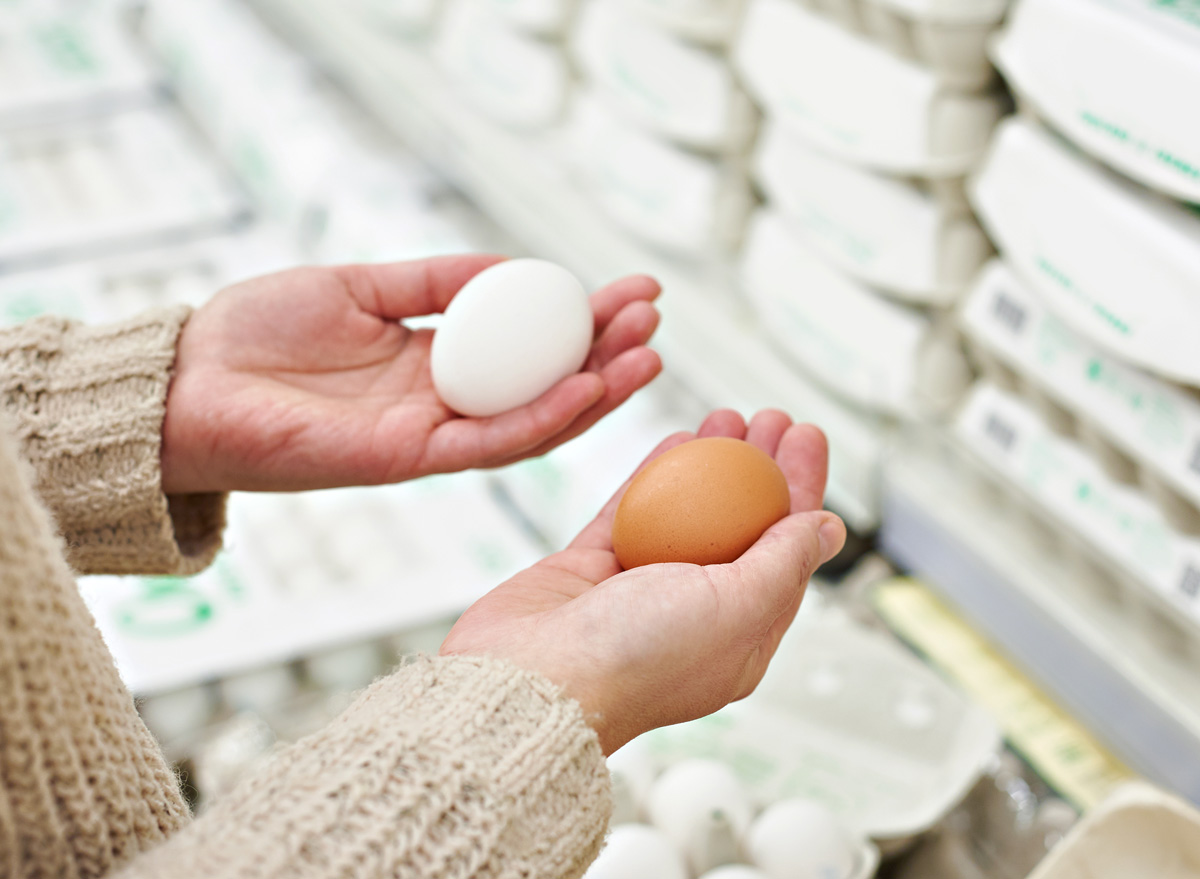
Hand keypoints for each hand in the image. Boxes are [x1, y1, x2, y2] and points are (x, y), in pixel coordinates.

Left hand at [161, 255, 661, 493]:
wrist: (186, 382)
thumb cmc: (259, 333)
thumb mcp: (361, 286)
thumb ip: (435, 283)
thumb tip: (514, 269)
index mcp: (435, 366)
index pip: (530, 349)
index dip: (586, 321)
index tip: (634, 288)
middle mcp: (443, 407)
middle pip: (545, 388)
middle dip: (606, 354)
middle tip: (654, 317)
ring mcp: (428, 437)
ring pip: (533, 423)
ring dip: (594, 391)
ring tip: (646, 352)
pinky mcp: (405, 459)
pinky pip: (488, 443)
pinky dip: (542, 418)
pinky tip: (588, 386)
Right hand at [440, 409, 845, 753]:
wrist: (529, 679)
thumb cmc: (636, 657)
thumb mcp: (735, 609)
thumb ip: (783, 563)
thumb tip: (828, 528)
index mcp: (739, 639)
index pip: (786, 554)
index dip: (801, 490)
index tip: (806, 435)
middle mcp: (693, 617)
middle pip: (740, 528)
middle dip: (759, 467)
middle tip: (769, 416)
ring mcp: (638, 594)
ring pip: (686, 514)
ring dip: (710, 462)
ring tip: (726, 415)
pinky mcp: (590, 573)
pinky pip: (630, 511)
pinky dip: (653, 473)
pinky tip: (675, 438)